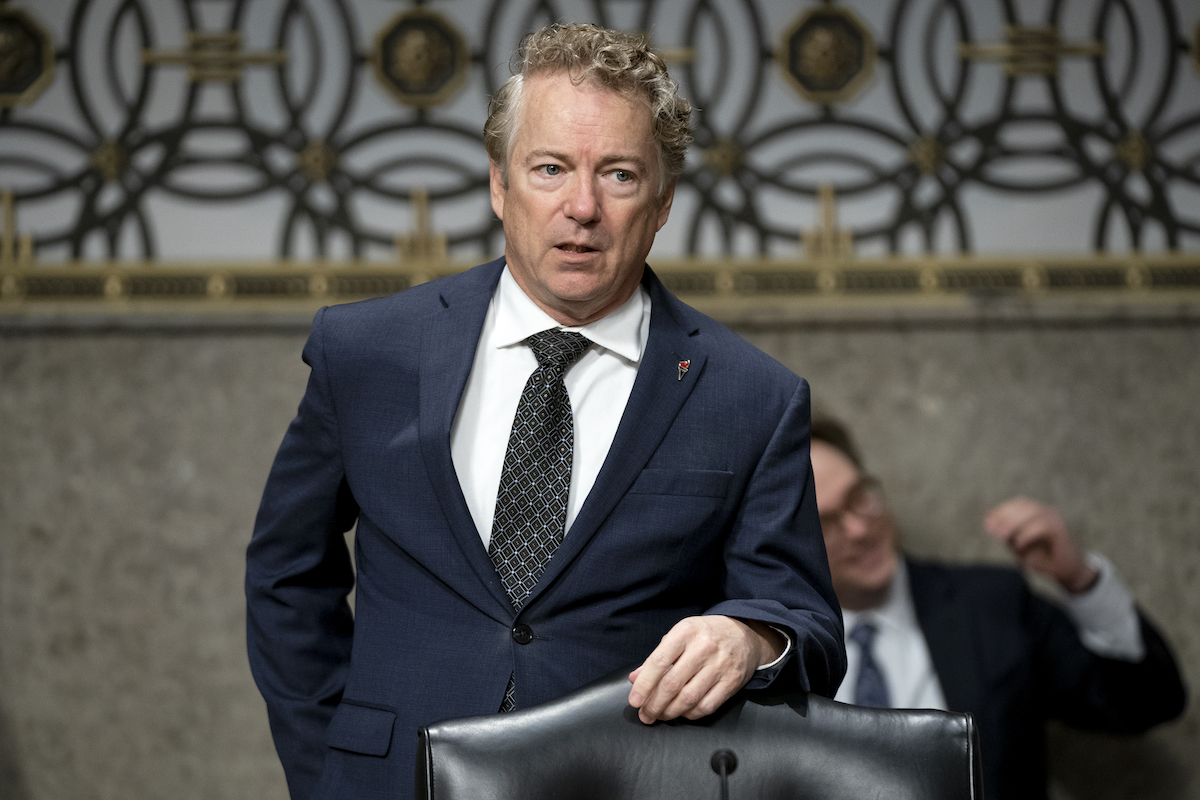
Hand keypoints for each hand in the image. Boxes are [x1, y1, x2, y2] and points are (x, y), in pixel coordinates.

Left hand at [627, 616, 784, 724]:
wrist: (744, 634)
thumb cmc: (705, 635)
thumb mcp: (680, 635)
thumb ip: (657, 657)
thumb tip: (635, 678)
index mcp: (686, 632)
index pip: (659, 661)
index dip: (644, 684)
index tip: (635, 701)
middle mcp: (703, 647)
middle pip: (672, 684)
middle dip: (654, 704)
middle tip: (645, 714)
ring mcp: (720, 665)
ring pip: (688, 698)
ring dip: (670, 712)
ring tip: (661, 715)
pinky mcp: (732, 682)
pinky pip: (706, 706)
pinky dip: (690, 714)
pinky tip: (682, 712)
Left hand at [984, 497, 1097, 592]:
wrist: (1070, 572)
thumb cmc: (1044, 559)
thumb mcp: (1021, 547)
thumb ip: (1008, 535)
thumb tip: (990, 521)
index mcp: (1037, 513)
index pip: (1017, 504)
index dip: (1001, 511)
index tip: (988, 523)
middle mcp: (1047, 512)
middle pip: (1023, 506)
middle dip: (1005, 517)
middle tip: (993, 530)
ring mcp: (1056, 519)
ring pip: (1032, 513)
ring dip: (1015, 524)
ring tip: (1003, 537)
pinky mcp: (1062, 530)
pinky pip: (1042, 526)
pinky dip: (1028, 534)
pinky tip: (1019, 544)